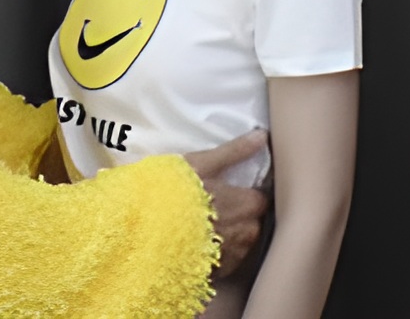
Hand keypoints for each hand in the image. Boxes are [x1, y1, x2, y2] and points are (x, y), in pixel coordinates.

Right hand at [182, 129, 270, 277]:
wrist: (147, 232)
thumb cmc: (174, 193)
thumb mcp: (201, 164)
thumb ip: (234, 151)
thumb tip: (262, 136)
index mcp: (247, 205)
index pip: (260, 198)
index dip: (247, 193)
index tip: (233, 190)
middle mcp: (246, 233)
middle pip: (253, 222)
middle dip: (240, 216)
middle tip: (215, 207)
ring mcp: (233, 256)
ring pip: (240, 242)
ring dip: (229, 235)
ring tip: (205, 226)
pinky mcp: (218, 273)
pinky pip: (226, 261)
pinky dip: (218, 253)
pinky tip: (199, 243)